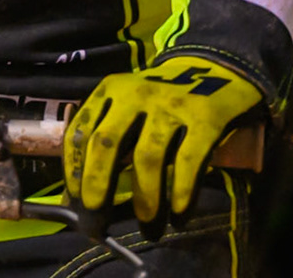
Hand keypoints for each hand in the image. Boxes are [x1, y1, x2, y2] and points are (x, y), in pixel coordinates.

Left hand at [64, 57, 263, 223]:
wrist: (217, 65)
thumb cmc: (162, 96)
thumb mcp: (128, 102)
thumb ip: (108, 135)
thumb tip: (81, 192)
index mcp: (111, 89)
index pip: (81, 130)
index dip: (74, 167)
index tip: (76, 199)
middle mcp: (136, 94)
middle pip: (107, 143)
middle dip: (97, 184)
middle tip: (98, 220)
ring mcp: (171, 105)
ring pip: (148, 157)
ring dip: (146, 199)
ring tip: (149, 227)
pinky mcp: (206, 117)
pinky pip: (189, 161)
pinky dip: (182, 192)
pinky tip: (179, 215)